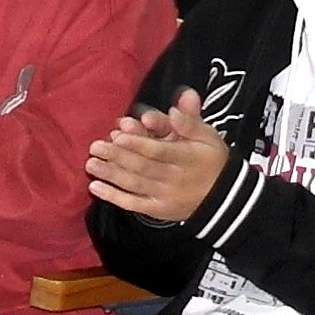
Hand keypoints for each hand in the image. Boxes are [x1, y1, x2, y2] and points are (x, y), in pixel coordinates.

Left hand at [86, 91, 231, 224]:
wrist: (224, 200)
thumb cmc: (212, 160)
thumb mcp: (209, 136)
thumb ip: (191, 121)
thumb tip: (178, 105)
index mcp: (187, 156)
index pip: (160, 150)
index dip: (139, 143)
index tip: (119, 133)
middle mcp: (174, 178)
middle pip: (143, 167)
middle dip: (118, 156)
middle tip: (95, 146)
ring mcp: (165, 196)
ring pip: (135, 184)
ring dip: (111, 174)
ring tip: (90, 164)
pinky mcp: (158, 210)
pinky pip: (134, 204)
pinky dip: (114, 197)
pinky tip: (95, 187)